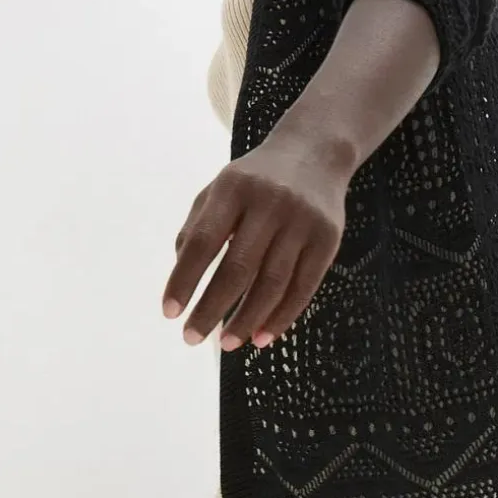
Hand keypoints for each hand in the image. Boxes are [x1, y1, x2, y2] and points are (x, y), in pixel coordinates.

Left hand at [162, 129, 350, 350]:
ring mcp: (302, 221)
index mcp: (233, 188)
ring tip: (226, 344)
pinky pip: (304, 287)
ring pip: (272, 283)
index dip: (184, 279)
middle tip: (191, 338)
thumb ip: (196, 229)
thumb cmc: (254, 181)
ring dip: (246, 319)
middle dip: (211, 308)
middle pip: (238, 268)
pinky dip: (281, 317)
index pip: (203, 241)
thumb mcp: (219, 190)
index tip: (169, 312)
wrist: (315, 153)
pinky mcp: (328, 239)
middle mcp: (269, 203)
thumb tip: (182, 280)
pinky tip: (261, 337)